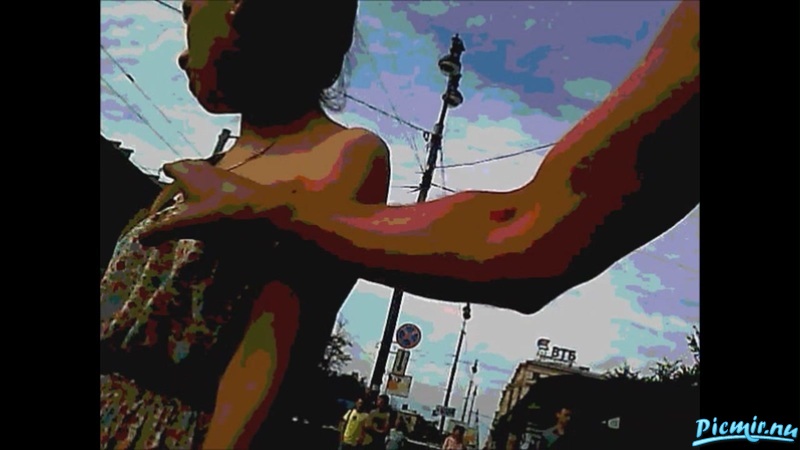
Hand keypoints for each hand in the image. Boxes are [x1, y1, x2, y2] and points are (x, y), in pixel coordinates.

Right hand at [138, 159, 273, 246]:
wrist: (265, 210)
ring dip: (196, 194)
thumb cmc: (222, 211)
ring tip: (192, 212)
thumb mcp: (187, 222)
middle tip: (173, 203)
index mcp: (189, 171)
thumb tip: (141, 238)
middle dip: (178, 187)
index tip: (159, 203)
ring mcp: (225, 175)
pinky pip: (219, 190)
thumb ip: (162, 229)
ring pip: (204, 180)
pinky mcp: (239, 186)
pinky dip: (211, 200)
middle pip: (187, 172)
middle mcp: (206, 168)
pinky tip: (214, 216)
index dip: (163, 184)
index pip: (170, 169)